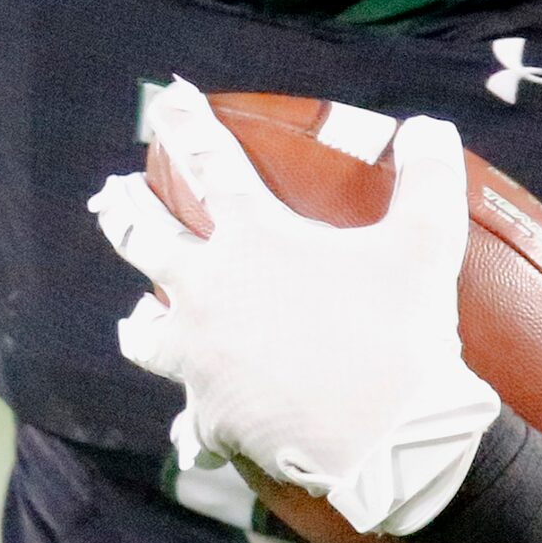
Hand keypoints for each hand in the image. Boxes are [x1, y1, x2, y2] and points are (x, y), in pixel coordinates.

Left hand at [87, 79, 499, 535]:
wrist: (388, 444)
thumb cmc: (403, 337)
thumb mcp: (427, 246)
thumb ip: (428, 179)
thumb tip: (431, 128)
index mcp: (254, 240)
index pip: (208, 164)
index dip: (186, 124)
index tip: (168, 98)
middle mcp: (210, 292)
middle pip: (147, 240)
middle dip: (126, 211)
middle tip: (111, 194)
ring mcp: (201, 357)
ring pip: (144, 331)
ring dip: (140, 319)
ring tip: (135, 317)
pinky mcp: (209, 414)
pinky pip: (189, 412)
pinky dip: (193, 414)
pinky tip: (190, 423)